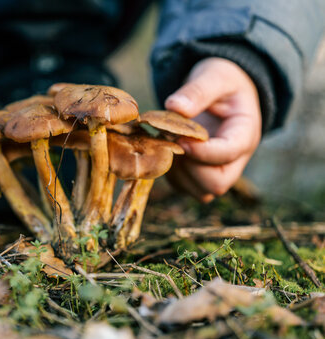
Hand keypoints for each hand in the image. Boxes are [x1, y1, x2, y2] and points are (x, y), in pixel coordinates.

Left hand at [164, 57, 261, 202]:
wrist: (222, 90)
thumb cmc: (222, 81)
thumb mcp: (215, 76)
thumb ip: (198, 90)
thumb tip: (174, 106)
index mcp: (244, 133)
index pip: (228, 154)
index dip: (201, 151)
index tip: (179, 138)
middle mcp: (235, 158)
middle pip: (216, 183)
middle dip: (189, 167)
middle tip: (172, 142)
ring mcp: (218, 169)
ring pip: (200, 191)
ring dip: (178, 173)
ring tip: (167, 144)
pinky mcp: (200, 173)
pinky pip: (185, 187)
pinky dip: (171, 174)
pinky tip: (164, 149)